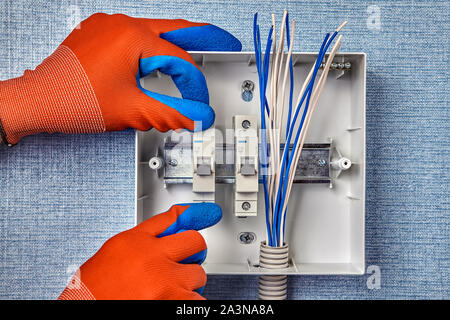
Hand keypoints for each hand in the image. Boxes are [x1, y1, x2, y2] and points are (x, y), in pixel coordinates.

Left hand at [0, 13, 240, 144]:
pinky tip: (160, 56)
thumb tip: (197, 117)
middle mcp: (120, 24)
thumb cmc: (74, 101)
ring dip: (177, 43)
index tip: (199, 103)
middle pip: (175, 29)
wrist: (38, 101)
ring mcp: (108, 26)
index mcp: (132, 37)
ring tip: (198, 48)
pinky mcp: (99, 34)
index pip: (180, 59)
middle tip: (224, 42)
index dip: (195, 84)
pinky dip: (153, 46)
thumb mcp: (133, 111)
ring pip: (155, 31)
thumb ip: (172, 114)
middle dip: (203, 37)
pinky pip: (135, 35)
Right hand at [58, 203, 221, 299]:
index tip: (209, 212)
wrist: (83, 310)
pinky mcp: (172, 301)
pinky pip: (197, 301)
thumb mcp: (110, 257)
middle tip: (184, 265)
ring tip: (166, 292)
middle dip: (194, 254)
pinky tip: (170, 303)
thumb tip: (164, 241)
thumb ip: (138, 245)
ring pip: (198, 274)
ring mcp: (164, 278)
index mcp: (132, 242)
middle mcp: (151, 255)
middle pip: (194, 241)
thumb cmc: (90, 293)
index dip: (191, 215)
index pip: (169, 218)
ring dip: (188, 285)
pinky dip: (187, 304)